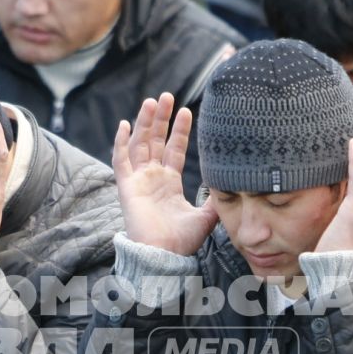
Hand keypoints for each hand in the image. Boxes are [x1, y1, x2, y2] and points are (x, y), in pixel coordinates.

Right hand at [113, 93, 217, 255]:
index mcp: (169, 183)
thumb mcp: (206, 216)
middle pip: (154, 141)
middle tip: (166, 96)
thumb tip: (232, 184)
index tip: (187, 111)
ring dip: (144, 123)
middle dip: (160, 118)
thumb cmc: (183, 241)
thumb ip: (216, 199)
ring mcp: (138, 181)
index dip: (179, 130)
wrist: (164, 256)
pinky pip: (120, 161)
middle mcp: (152, 178)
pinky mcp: (126, 187)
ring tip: (151, 102)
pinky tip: (123, 124)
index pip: (174, 149)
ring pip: (139, 144)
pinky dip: (120, 143)